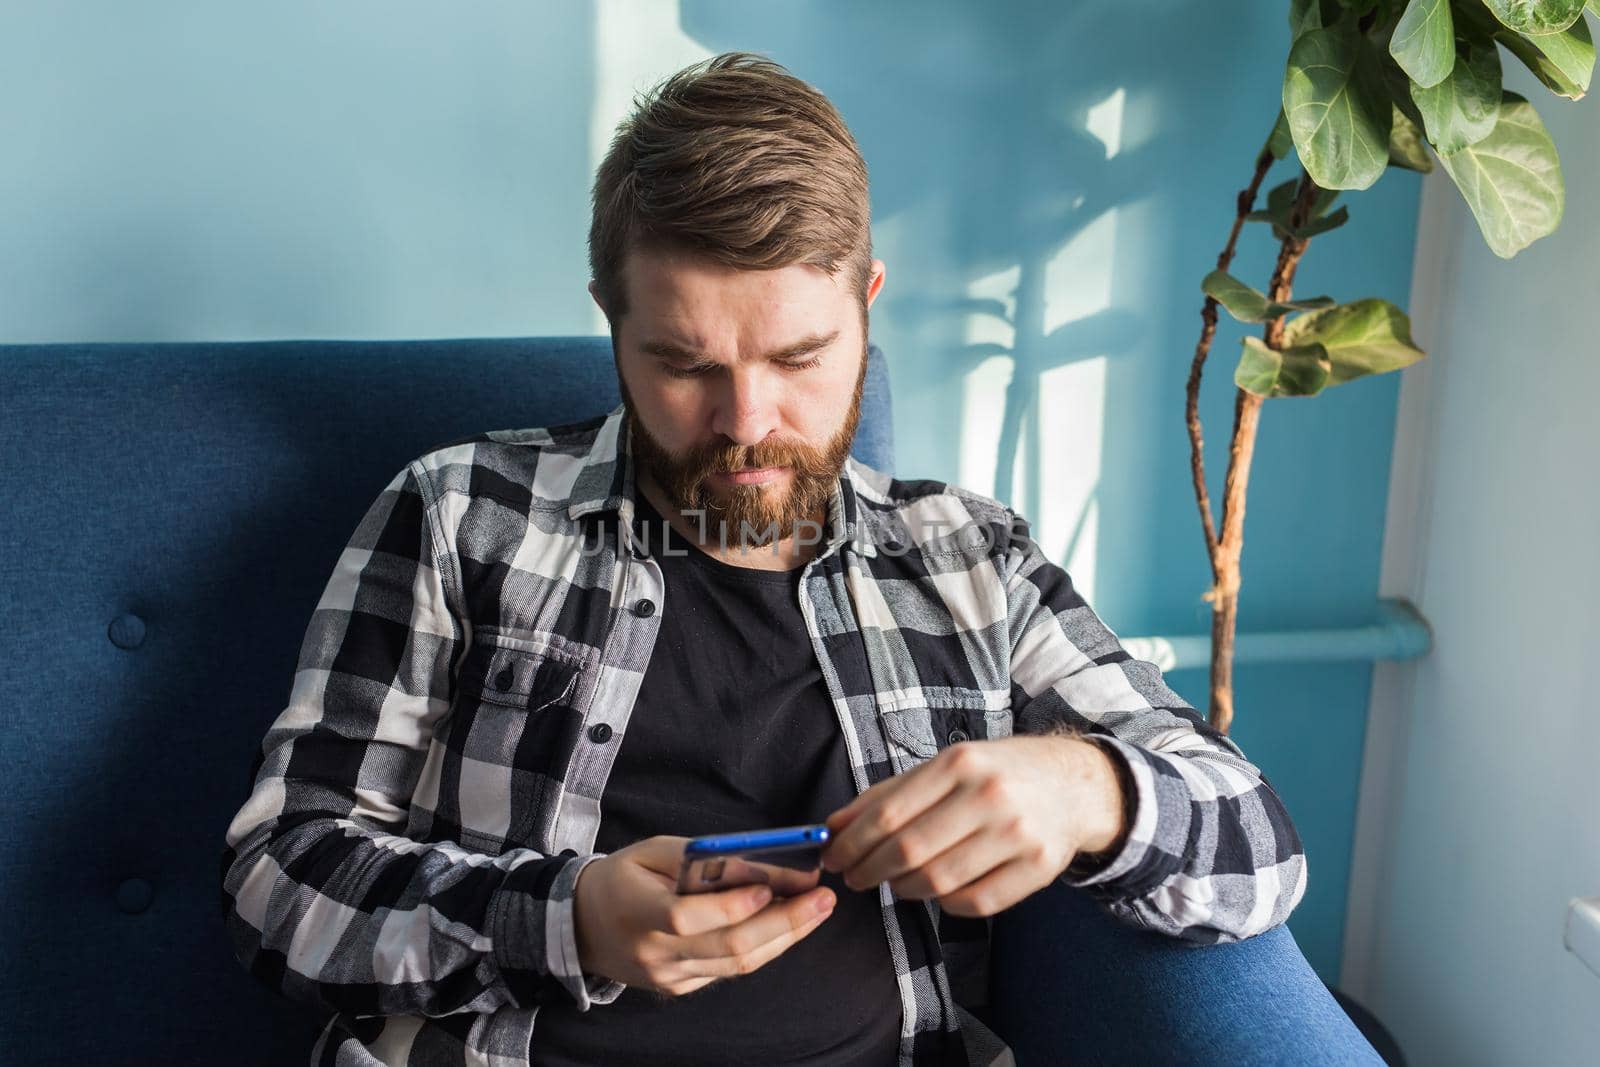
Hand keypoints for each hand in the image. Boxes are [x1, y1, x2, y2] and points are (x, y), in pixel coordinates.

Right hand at [572, 835, 836, 996]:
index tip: (771, 887)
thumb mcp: (652, 851)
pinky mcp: (681, 987)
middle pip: (729, 948)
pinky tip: (789, 925)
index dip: (732, 906)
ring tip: (818, 909)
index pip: (688, 918)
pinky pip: (730, 970)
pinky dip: (764, 946)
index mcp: (639, 913)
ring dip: (786, 936)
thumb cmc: (623, 877)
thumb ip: (700, 857)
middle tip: (823, 897)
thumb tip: (758, 864)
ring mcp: (670, 977)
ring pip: (739, 964)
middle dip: (785, 922)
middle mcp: (655, 954)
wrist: (584, 925)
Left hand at [820, 734, 1124, 917]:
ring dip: (903, 888)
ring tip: (895, 881)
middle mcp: (990, 796)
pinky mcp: (1037, 869)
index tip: (832, 857)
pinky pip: (974, 903)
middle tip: (855, 876)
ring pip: (938, 882)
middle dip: (869, 870)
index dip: (852, 843)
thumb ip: (889, 794)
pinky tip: (937, 890)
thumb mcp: (945, 766)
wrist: (1073, 785)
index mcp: (960, 763)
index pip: (889, 814)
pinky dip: (945, 904)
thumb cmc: (996, 773)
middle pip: (909, 850)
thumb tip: (834, 827)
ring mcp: (1017, 834)